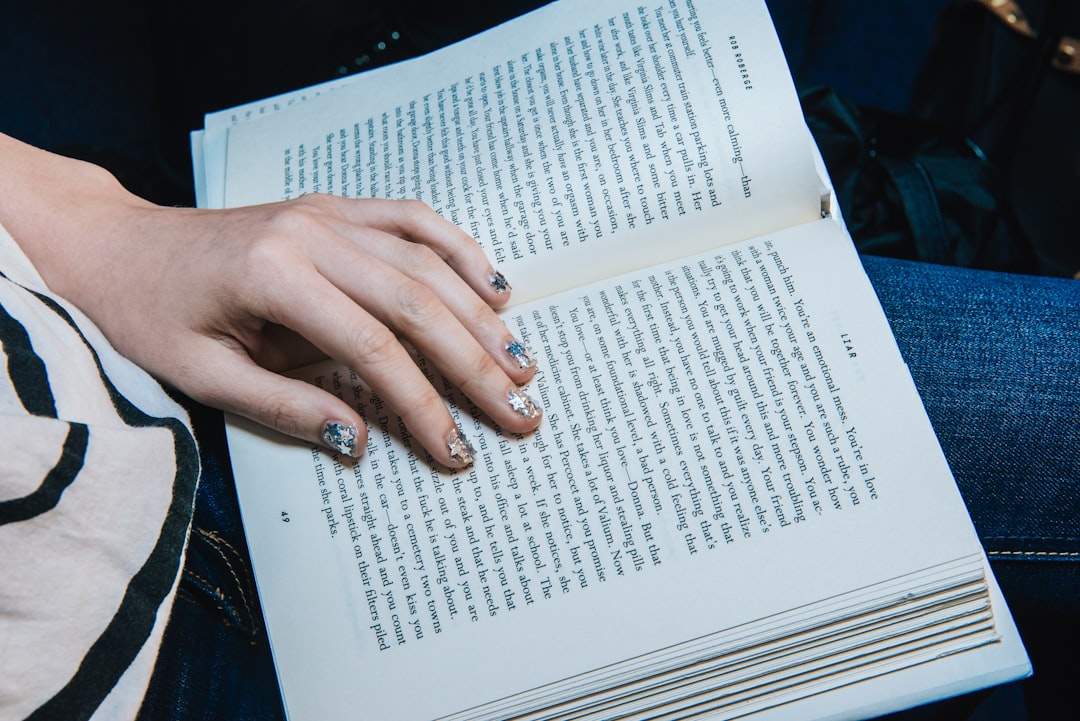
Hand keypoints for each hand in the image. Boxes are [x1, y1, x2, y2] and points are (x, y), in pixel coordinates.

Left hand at [0, 134, 541, 466]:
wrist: (119, 245)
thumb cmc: (149, 314)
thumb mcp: (202, 376)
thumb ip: (284, 408)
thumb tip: (359, 441)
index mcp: (275, 277)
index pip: (374, 350)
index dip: (424, 405)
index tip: (457, 449)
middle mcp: (312, 234)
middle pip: (418, 303)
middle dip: (476, 365)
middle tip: (521, 411)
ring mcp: (329, 213)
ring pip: (428, 261)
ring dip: (482, 316)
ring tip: (523, 363)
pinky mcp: (336, 208)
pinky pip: (414, 220)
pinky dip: (461, 251)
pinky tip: (494, 287)